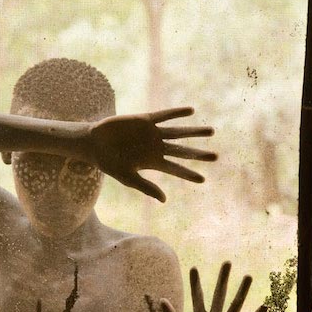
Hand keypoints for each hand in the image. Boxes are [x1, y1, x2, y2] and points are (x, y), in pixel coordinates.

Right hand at [88, 107, 215, 201]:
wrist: (95, 143)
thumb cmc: (109, 164)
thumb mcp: (128, 178)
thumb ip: (146, 187)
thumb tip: (165, 200)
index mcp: (153, 163)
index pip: (175, 169)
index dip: (188, 174)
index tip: (203, 180)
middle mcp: (156, 147)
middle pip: (183, 151)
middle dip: (199, 154)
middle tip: (216, 157)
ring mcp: (152, 133)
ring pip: (178, 132)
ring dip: (194, 132)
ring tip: (212, 131)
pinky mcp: (145, 119)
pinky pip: (164, 115)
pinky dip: (177, 113)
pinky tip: (191, 111)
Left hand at [158, 262, 266, 311]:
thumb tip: (162, 299)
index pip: (197, 297)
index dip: (195, 283)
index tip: (194, 267)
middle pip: (219, 296)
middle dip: (222, 280)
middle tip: (227, 262)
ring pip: (235, 307)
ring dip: (241, 292)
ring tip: (248, 276)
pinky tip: (264, 306)